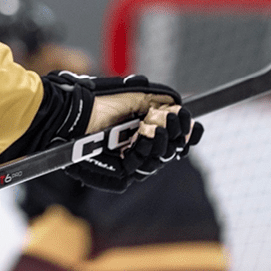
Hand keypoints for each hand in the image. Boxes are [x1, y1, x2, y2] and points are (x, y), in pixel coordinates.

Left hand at [47, 72, 200, 191]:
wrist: (75, 111)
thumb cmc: (98, 101)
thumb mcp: (134, 95)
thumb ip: (158, 100)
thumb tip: (179, 103)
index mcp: (143, 131)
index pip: (172, 139)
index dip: (185, 134)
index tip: (195, 125)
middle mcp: (137, 148)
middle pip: (169, 152)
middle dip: (177, 135)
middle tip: (178, 118)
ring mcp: (128, 162)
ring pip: (157, 161)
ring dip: (164, 142)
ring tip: (163, 125)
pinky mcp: (119, 174)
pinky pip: (140, 166)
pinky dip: (146, 150)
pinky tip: (147, 135)